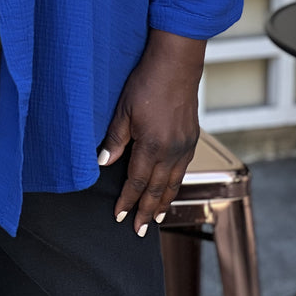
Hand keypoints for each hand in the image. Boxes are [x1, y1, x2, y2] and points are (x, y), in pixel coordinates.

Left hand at [97, 29, 205, 236]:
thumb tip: (104, 162)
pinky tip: (170, 189)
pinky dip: (175, 185)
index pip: (137, 182)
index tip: (119, 215)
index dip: (127, 200)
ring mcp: (185, 146)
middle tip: (139, 229)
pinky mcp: (191, 139)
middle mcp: (172, 151)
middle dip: (147, 211)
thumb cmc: (147, 82)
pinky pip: (183, 170)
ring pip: (173, 183)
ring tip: (156, 219)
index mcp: (153, 145)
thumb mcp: (123, 109)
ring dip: (163, 203)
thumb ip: (115, 139)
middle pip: (158, 189)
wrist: (176, 65)